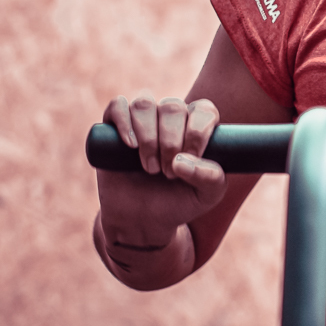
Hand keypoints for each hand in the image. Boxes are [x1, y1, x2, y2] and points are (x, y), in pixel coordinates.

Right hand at [95, 94, 227, 246]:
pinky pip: (117, 105)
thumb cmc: (179, 202)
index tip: (189, 159)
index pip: (204, 110)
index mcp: (197, 125)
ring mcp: (142, 120)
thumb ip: (212, 177)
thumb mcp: (207, 195)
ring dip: (148, 137)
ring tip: (150, 168)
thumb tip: (183, 159)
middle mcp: (171, 117)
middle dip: (171, 142)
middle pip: (172, 107)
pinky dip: (123, 122)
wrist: (141, 220)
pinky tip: (130, 146)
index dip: (196, 132)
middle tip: (168, 173)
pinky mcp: (113, 128)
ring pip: (145, 104)